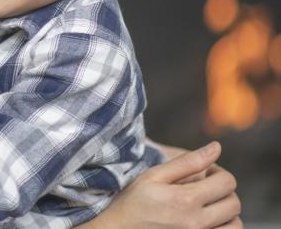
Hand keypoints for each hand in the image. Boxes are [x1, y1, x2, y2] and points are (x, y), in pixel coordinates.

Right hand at [86, 142, 240, 228]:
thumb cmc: (132, 202)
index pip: (227, 182)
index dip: (219, 172)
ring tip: (209, 206)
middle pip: (234, 204)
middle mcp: (196, 222)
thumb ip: (187, 162)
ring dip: (227, 213)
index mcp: (186, 199)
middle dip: (224, 191)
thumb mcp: (154, 175)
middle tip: (207, 187)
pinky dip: (222, 227)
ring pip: (235, 225)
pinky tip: (207, 220)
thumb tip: (216, 147)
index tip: (207, 172)